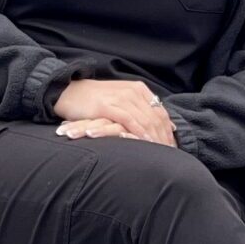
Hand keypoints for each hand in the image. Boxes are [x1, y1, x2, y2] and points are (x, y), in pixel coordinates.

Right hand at [54, 78, 175, 145]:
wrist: (70, 93)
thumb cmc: (97, 101)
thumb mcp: (122, 101)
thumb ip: (140, 110)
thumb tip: (161, 126)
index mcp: (139, 90)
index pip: (160, 112)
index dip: (168, 131)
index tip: (174, 147)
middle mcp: (132, 92)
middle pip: (155, 117)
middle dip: (164, 137)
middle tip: (170, 154)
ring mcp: (120, 98)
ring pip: (144, 119)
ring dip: (154, 137)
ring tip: (160, 152)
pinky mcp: (107, 106)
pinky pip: (128, 120)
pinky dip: (138, 132)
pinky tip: (143, 143)